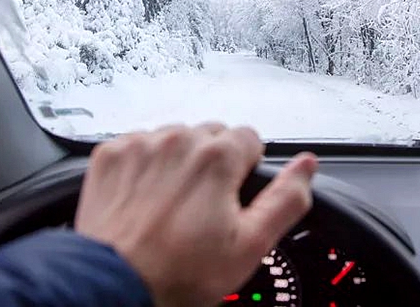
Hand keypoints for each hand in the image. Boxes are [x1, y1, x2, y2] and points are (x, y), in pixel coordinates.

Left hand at [75, 124, 316, 306]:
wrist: (115, 284)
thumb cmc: (180, 272)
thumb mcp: (250, 245)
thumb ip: (285, 199)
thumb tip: (307, 166)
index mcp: (218, 157)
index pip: (248, 138)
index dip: (245, 168)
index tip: (231, 193)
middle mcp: (179, 140)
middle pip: (212, 135)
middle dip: (213, 162)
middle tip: (202, 203)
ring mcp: (141, 144)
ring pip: (175, 137)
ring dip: (179, 160)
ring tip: (171, 201)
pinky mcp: (112, 153)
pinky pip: (140, 144)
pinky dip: (145, 163)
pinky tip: (144, 196)